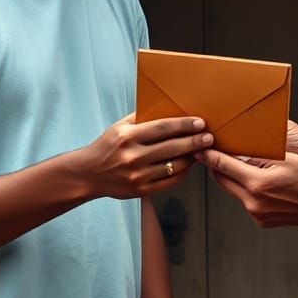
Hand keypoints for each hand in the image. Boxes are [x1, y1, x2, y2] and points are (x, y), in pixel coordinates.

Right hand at [84, 115, 212, 198]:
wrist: (88, 174)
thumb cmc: (107, 146)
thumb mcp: (119, 127)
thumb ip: (140, 118)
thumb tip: (167, 107)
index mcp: (127, 137)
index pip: (162, 128)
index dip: (184, 125)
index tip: (200, 122)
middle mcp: (133, 156)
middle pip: (171, 148)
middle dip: (194, 142)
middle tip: (209, 137)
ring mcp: (137, 175)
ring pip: (173, 166)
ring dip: (191, 158)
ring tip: (202, 150)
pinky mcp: (140, 190)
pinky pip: (169, 182)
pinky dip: (182, 173)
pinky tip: (188, 165)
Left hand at [197, 149, 297, 227]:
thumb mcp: (284, 159)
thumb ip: (256, 157)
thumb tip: (235, 152)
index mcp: (257, 183)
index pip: (223, 166)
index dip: (208, 156)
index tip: (198, 148)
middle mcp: (252, 201)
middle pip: (222, 180)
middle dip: (217, 167)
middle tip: (214, 154)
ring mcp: (256, 214)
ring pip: (234, 191)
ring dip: (233, 178)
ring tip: (238, 166)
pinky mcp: (262, 221)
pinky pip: (246, 202)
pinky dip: (246, 191)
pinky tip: (256, 182)